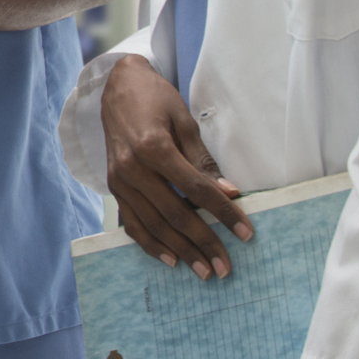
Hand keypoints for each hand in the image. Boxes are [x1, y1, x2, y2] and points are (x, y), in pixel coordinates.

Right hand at [101, 54, 253, 279]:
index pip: (197, 190)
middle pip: (175, 214)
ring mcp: (119, 180)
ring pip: (153, 225)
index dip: (224, 213)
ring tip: (203, 271)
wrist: (117, 87)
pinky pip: (131, 223)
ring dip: (180, 251)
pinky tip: (170, 259)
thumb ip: (202, 160)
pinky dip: (150, 244)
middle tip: (225, 267)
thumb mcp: (184, 122)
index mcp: (154, 148)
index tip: (246, 233)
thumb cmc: (155, 100)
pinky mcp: (113, 187)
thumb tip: (228, 192)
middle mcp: (133, 168)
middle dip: (204, 243)